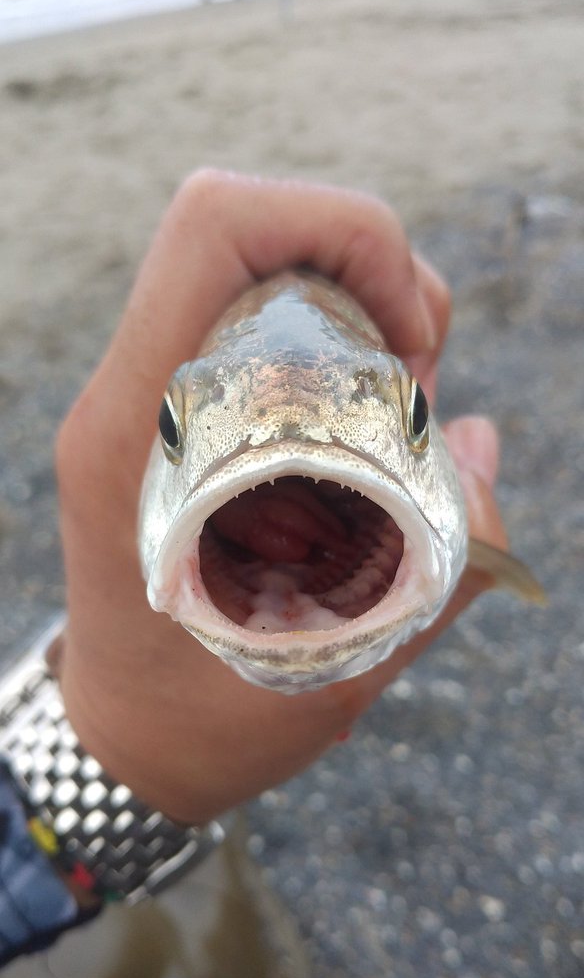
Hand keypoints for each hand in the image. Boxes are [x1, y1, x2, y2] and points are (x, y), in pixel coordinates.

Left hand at [55, 171, 505, 822]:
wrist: (120, 749)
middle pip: (255, 231)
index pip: (215, 228)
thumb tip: (476, 440)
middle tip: (417, 386)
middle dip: (374, 275)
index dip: (342, 233)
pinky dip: (337, 345)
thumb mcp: (336, 668)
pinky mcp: (170, 419)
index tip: (413, 342)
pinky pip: (258, 327)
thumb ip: (437, 569)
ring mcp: (144, 398)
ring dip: (361, 310)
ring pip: (262, 270)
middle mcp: (130, 391)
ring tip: (401, 407)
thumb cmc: (204, 725)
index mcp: (137, 428)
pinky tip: (369, 425)